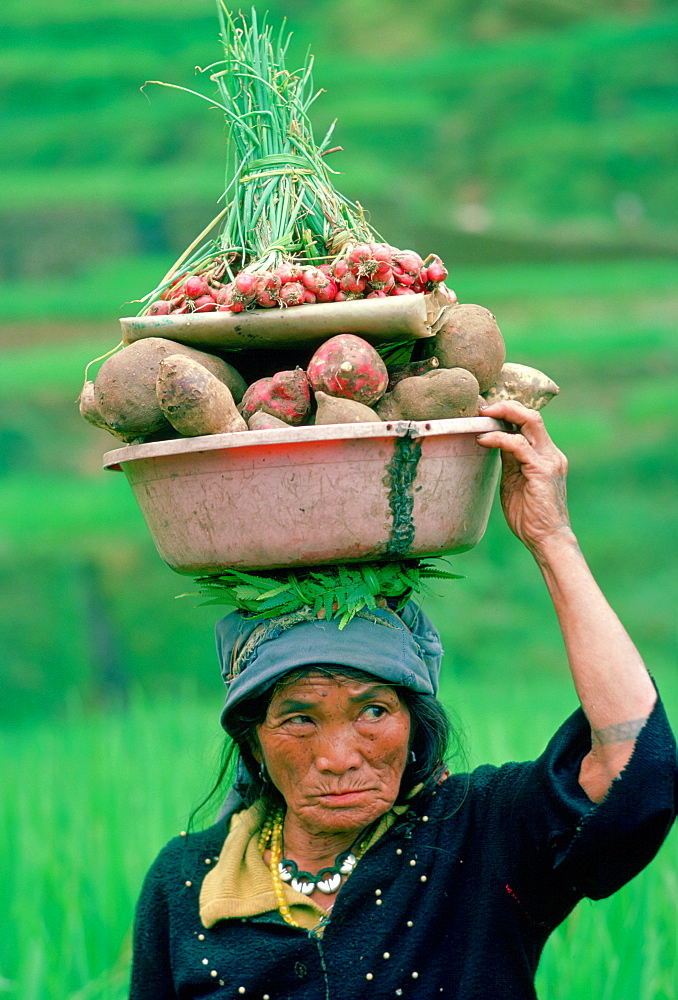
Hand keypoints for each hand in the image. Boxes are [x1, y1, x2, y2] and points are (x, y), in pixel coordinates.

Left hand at [476, 400, 570, 556]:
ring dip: (503, 414)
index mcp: (546, 455)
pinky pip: (519, 444)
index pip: (530, 423)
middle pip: (532, 415)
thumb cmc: (529, 516)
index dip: (509, 412)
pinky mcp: (542, 470)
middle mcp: (551, 453)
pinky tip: (483, 440)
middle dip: (506, 406)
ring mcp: (549, 460)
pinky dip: (499, 438)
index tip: (485, 412)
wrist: (547, 539)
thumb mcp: (515, 480)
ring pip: (529, 421)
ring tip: (481, 416)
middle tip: (482, 407)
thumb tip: (494, 441)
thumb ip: (510, 460)